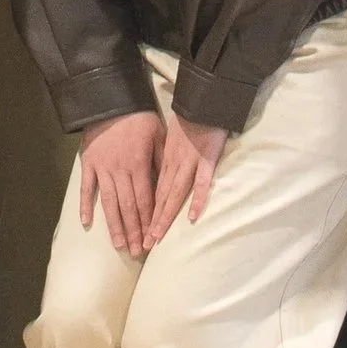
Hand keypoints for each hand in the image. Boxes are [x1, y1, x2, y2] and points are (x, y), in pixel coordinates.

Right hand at [77, 110, 163, 258]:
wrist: (110, 100)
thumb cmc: (138, 118)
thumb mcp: (158, 135)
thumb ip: (161, 161)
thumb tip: (168, 185)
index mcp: (138, 165)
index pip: (145, 200)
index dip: (148, 222)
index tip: (151, 240)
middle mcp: (119, 171)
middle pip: (128, 207)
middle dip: (133, 231)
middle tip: (136, 252)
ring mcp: (102, 169)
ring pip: (108, 203)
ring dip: (114, 225)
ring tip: (118, 245)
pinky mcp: (88, 164)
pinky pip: (86, 188)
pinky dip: (85, 206)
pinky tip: (86, 223)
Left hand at [145, 113, 227, 247]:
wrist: (202, 102)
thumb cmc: (188, 121)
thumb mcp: (170, 141)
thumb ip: (166, 160)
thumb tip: (158, 179)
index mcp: (165, 161)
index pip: (153, 192)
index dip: (146, 213)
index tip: (139, 232)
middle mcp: (174, 164)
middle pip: (161, 198)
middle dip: (152, 223)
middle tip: (143, 245)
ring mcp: (190, 162)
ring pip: (175, 193)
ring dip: (166, 216)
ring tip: (158, 237)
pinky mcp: (207, 158)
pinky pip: (202, 181)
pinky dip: (198, 199)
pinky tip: (193, 216)